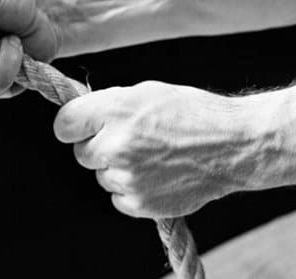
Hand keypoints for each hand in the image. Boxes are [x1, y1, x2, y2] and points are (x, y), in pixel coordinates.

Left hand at [53, 81, 259, 217]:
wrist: (232, 144)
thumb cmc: (190, 112)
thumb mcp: (145, 92)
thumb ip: (108, 107)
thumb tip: (81, 118)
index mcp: (114, 111)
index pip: (63, 125)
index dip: (72, 126)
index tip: (81, 128)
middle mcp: (116, 145)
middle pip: (81, 153)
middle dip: (98, 147)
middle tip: (128, 141)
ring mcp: (127, 177)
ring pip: (101, 176)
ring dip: (117, 169)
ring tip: (150, 157)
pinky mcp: (139, 203)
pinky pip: (117, 198)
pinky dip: (131, 190)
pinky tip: (155, 175)